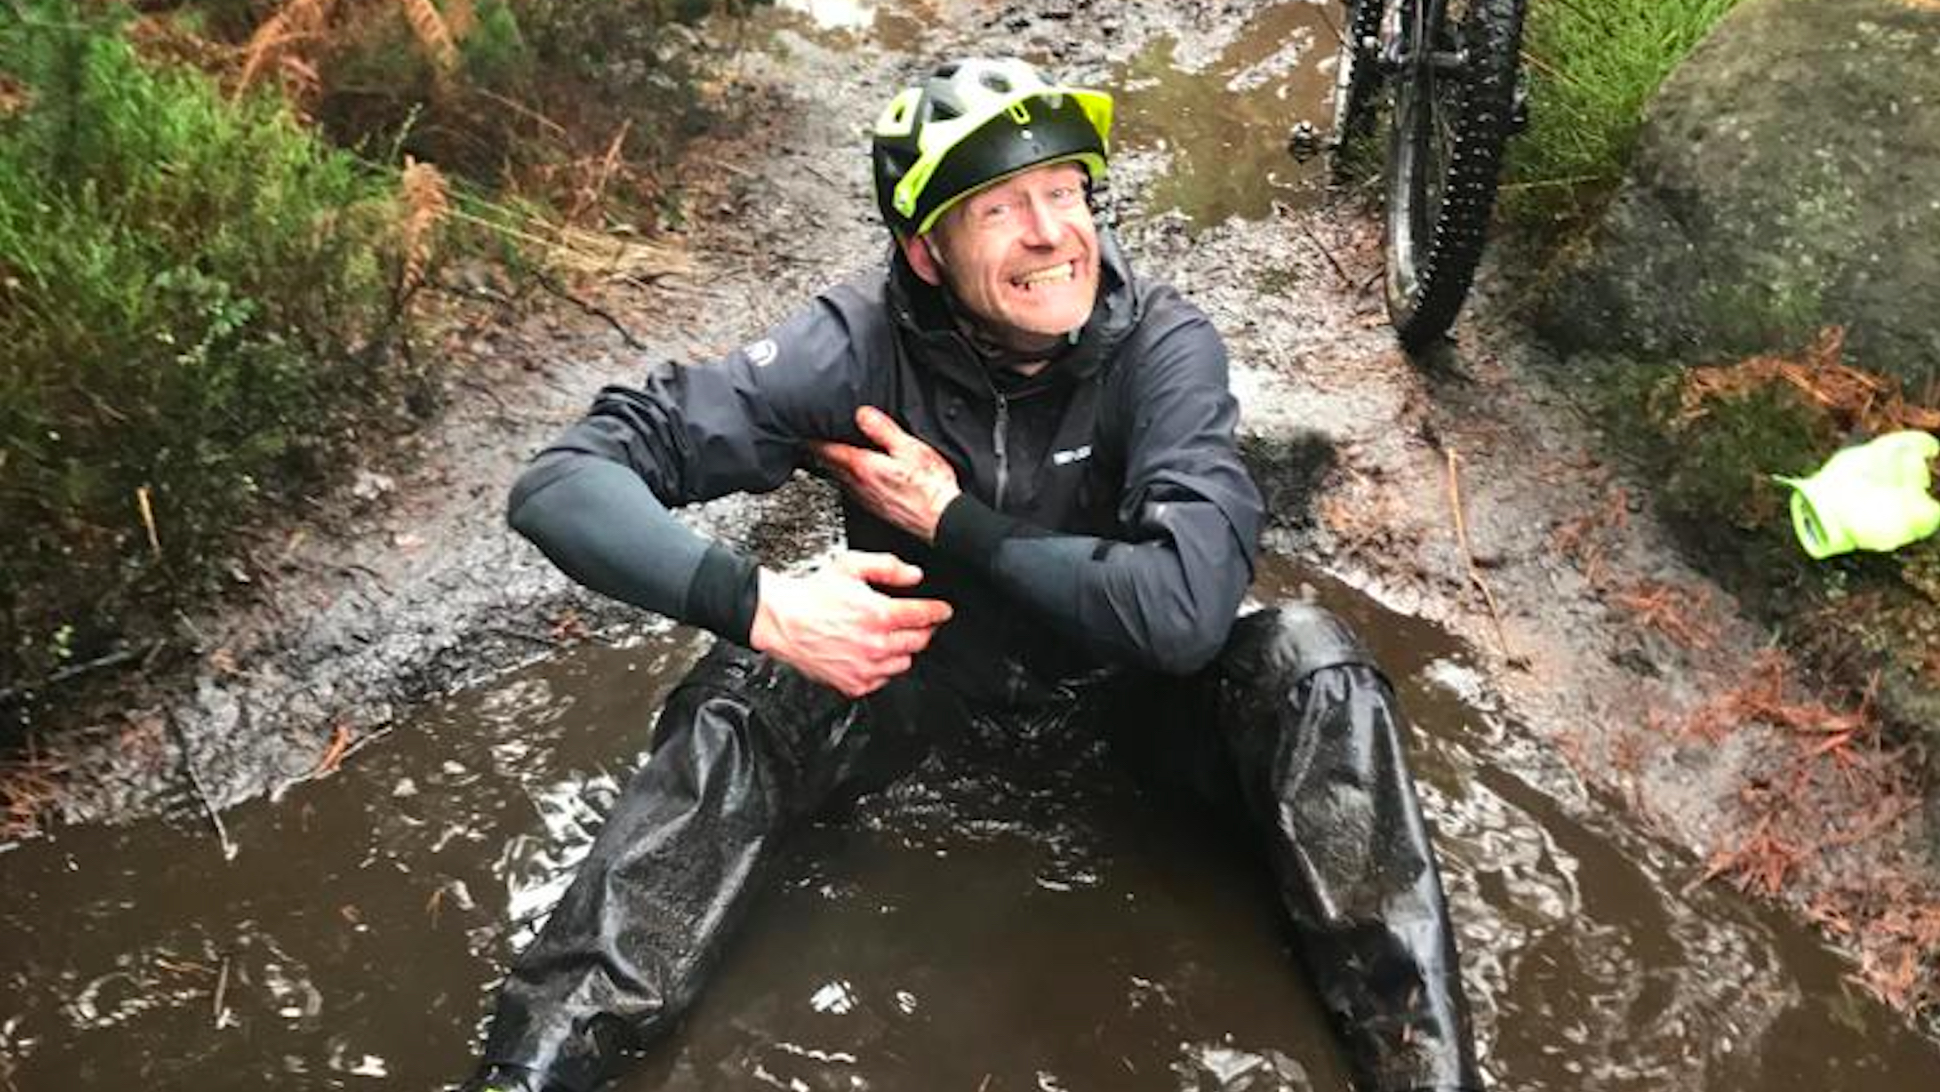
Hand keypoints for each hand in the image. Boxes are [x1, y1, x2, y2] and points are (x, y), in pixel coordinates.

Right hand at [749, 551, 952, 697]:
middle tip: (917, 621)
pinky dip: (883, 667)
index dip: (938, 611)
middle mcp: (876, 645)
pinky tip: (871, 653)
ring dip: (903, 649)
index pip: (925, 615)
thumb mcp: (851, 566)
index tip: (943, 611)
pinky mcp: (854, 684)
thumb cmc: (812, 594)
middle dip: (923, 629)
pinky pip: (884, 679)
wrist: (782, 620)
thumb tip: (914, 575)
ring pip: (904, 662)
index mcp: (879, 615)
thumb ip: (888, 567)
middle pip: (920, 640)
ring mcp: (866, 668)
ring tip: (888, 636)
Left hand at [811, 406, 961, 542]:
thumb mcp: (908, 448)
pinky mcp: (874, 506)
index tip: (802, 427)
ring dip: (831, 463)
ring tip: (826, 450)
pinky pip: (851, 488)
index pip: (826, 450)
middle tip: (809, 436)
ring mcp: (865, 498)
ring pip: (838, 477)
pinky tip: (853, 472)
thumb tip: (862, 414)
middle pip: (827, 464)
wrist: (942, 519)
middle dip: (818, 450)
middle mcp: (858, 485)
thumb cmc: (930, 486)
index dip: (812, 438)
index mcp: (862, 467)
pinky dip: (845, 476)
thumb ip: (883, 430)